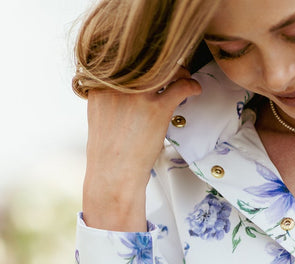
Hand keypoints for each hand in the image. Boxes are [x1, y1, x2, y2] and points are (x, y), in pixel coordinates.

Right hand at [82, 68, 201, 231]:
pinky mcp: (157, 108)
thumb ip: (110, 95)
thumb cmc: (109, 151)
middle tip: (171, 68)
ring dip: (179, 70)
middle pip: (146, 58)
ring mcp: (139, 94)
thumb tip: (124, 87)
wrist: (114, 174)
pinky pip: (181, 86)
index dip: (142, 59)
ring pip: (166, 68)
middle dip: (162, 62)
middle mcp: (119, 83)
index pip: (125, 57)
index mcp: (101, 83)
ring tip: (184, 77)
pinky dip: (192, 85)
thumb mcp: (100, 114)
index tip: (151, 63)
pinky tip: (194, 89)